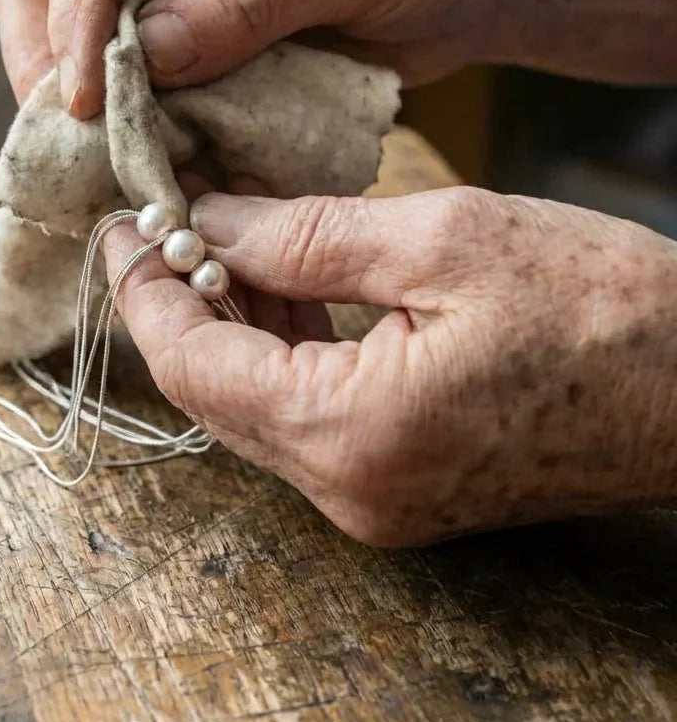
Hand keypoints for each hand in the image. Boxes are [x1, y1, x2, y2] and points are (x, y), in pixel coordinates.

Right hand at [0, 0, 540, 117]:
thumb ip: (245, 2)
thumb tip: (144, 56)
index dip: (74, 14)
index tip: (82, 98)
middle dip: (51, 59)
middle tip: (72, 140)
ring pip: (77, 30)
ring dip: (83, 98)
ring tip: (101, 160)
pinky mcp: (192, 26)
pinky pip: (133, 73)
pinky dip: (132, 120)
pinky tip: (144, 159)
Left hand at [103, 186, 676, 545]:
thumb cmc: (601, 306)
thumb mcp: (442, 240)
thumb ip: (304, 237)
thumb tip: (211, 224)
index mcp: (352, 433)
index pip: (195, 366)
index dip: (145, 293)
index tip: (122, 231)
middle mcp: (350, 489)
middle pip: (215, 392)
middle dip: (179, 304)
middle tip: (164, 225)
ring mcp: (375, 497)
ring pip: (257, 403)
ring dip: (231, 323)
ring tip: (222, 239)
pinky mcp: (400, 484)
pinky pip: (306, 417)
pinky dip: (281, 351)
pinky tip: (282, 287)